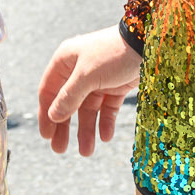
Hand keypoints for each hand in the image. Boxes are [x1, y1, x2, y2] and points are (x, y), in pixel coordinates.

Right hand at [38, 26, 139, 155]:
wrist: (148, 43)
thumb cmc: (113, 53)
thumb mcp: (87, 75)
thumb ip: (69, 97)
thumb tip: (53, 115)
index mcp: (65, 61)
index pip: (49, 90)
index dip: (46, 113)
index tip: (46, 136)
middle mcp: (79, 70)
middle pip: (67, 103)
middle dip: (65, 126)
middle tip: (60, 149)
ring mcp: (98, 78)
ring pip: (88, 109)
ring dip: (86, 129)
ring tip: (86, 151)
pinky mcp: (116, 85)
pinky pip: (106, 108)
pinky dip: (105, 122)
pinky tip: (105, 137)